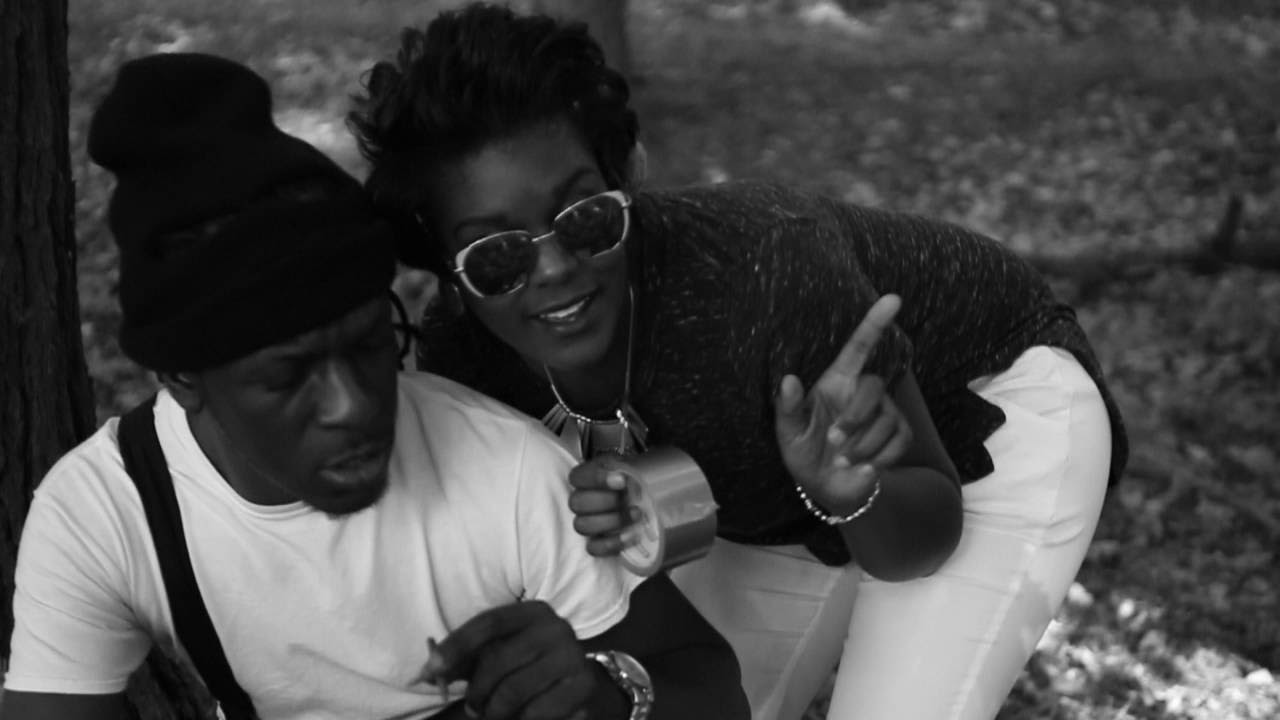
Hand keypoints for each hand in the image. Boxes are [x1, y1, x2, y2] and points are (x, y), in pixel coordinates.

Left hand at [424, 602, 595, 719]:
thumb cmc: (531, 667)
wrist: (583, 686)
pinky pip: (535, 713)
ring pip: (513, 692)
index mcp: (534, 612)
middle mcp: (557, 628)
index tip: (432, 667)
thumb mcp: (502, 654)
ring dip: (494, 710)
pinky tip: (523, 716)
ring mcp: (573, 657)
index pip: (489, 623)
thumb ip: (467, 659)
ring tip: (493, 713)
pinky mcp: (583, 687)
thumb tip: (427, 673)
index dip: (457, 644)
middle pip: (498, 660)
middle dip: (476, 690)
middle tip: (472, 706)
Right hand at [567, 456, 640, 556]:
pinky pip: (593, 548)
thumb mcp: (630, 468)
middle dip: (606, 501)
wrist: (644, 502)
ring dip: (612, 521)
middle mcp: (580, 500)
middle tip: (630, 499)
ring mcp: (585, 523)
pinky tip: (633, 535)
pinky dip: (613, 543)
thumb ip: (626, 470)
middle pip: (576, 503)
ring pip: (582, 525)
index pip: (576, 477)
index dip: (597, 479)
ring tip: (637, 515)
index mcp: (585, 478)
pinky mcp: (594, 544)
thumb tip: (629, 478)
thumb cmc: (633, 483)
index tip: (622, 481)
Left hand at [774, 294, 913, 512]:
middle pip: (873, 388)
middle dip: (855, 418)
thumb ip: (787, 408)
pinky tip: (863, 468)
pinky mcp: (900, 435)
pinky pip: (899, 441)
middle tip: (834, 442)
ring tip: (843, 461)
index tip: (892, 298)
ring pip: (886, 420)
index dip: (874, 323)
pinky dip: (878, 459)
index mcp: (836, 382)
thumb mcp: (788, 433)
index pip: (859, 347)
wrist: (827, 487)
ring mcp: (886, 412)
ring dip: (861, 447)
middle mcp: (863, 392)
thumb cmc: (804, 451)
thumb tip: (787, 380)